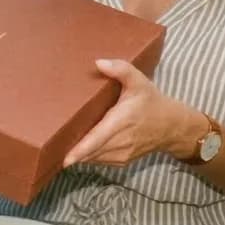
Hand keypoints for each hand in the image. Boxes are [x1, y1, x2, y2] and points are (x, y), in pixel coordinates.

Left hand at [63, 59, 200, 166]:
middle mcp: (122, 140)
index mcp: (122, 120)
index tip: (66, 158)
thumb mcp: (139, 81)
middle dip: (72, 151)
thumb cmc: (152, 102)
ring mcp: (123, 154)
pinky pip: (101, 161)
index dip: (81, 150)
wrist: (172, 126)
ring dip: (80, 154)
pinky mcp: (123, 161)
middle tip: (52, 145)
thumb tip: (98, 62)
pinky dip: (90, 157)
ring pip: (94, 158)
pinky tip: (80, 149)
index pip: (98, 138)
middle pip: (92, 151)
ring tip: (63, 145)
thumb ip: (121, 69)